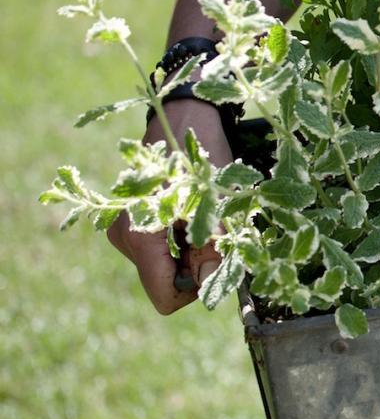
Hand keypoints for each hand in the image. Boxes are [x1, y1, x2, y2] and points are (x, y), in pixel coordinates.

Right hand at [106, 99, 233, 314]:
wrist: (180, 121)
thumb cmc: (201, 159)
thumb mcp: (216, 204)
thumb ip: (213, 248)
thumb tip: (208, 285)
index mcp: (140, 236)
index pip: (165, 297)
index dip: (195, 290)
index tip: (214, 260)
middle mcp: (124, 239)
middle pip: (167, 282)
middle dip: (195, 265)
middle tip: (211, 229)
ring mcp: (123, 233)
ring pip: (166, 267)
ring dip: (189, 250)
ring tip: (199, 214)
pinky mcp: (130, 225)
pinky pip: (160, 251)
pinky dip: (179, 239)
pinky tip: (187, 211)